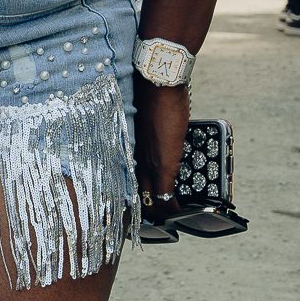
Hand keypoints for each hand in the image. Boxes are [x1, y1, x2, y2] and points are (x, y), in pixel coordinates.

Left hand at [134, 78, 189, 210]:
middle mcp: (130, 159)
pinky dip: (172, 207)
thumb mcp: (138, 118)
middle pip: (132, 195)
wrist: (157, 80)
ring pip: (147, 198)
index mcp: (122, 148)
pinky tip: (179, 213)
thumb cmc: (149, 93)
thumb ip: (140, 133)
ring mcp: (146, 163)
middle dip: (142, 210)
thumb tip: (148, 135)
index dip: (128, 196)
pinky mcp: (164, 164)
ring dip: (158, 211)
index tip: (133, 204)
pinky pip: (166, 195)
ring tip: (166, 219)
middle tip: (150, 219)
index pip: (121, 182)